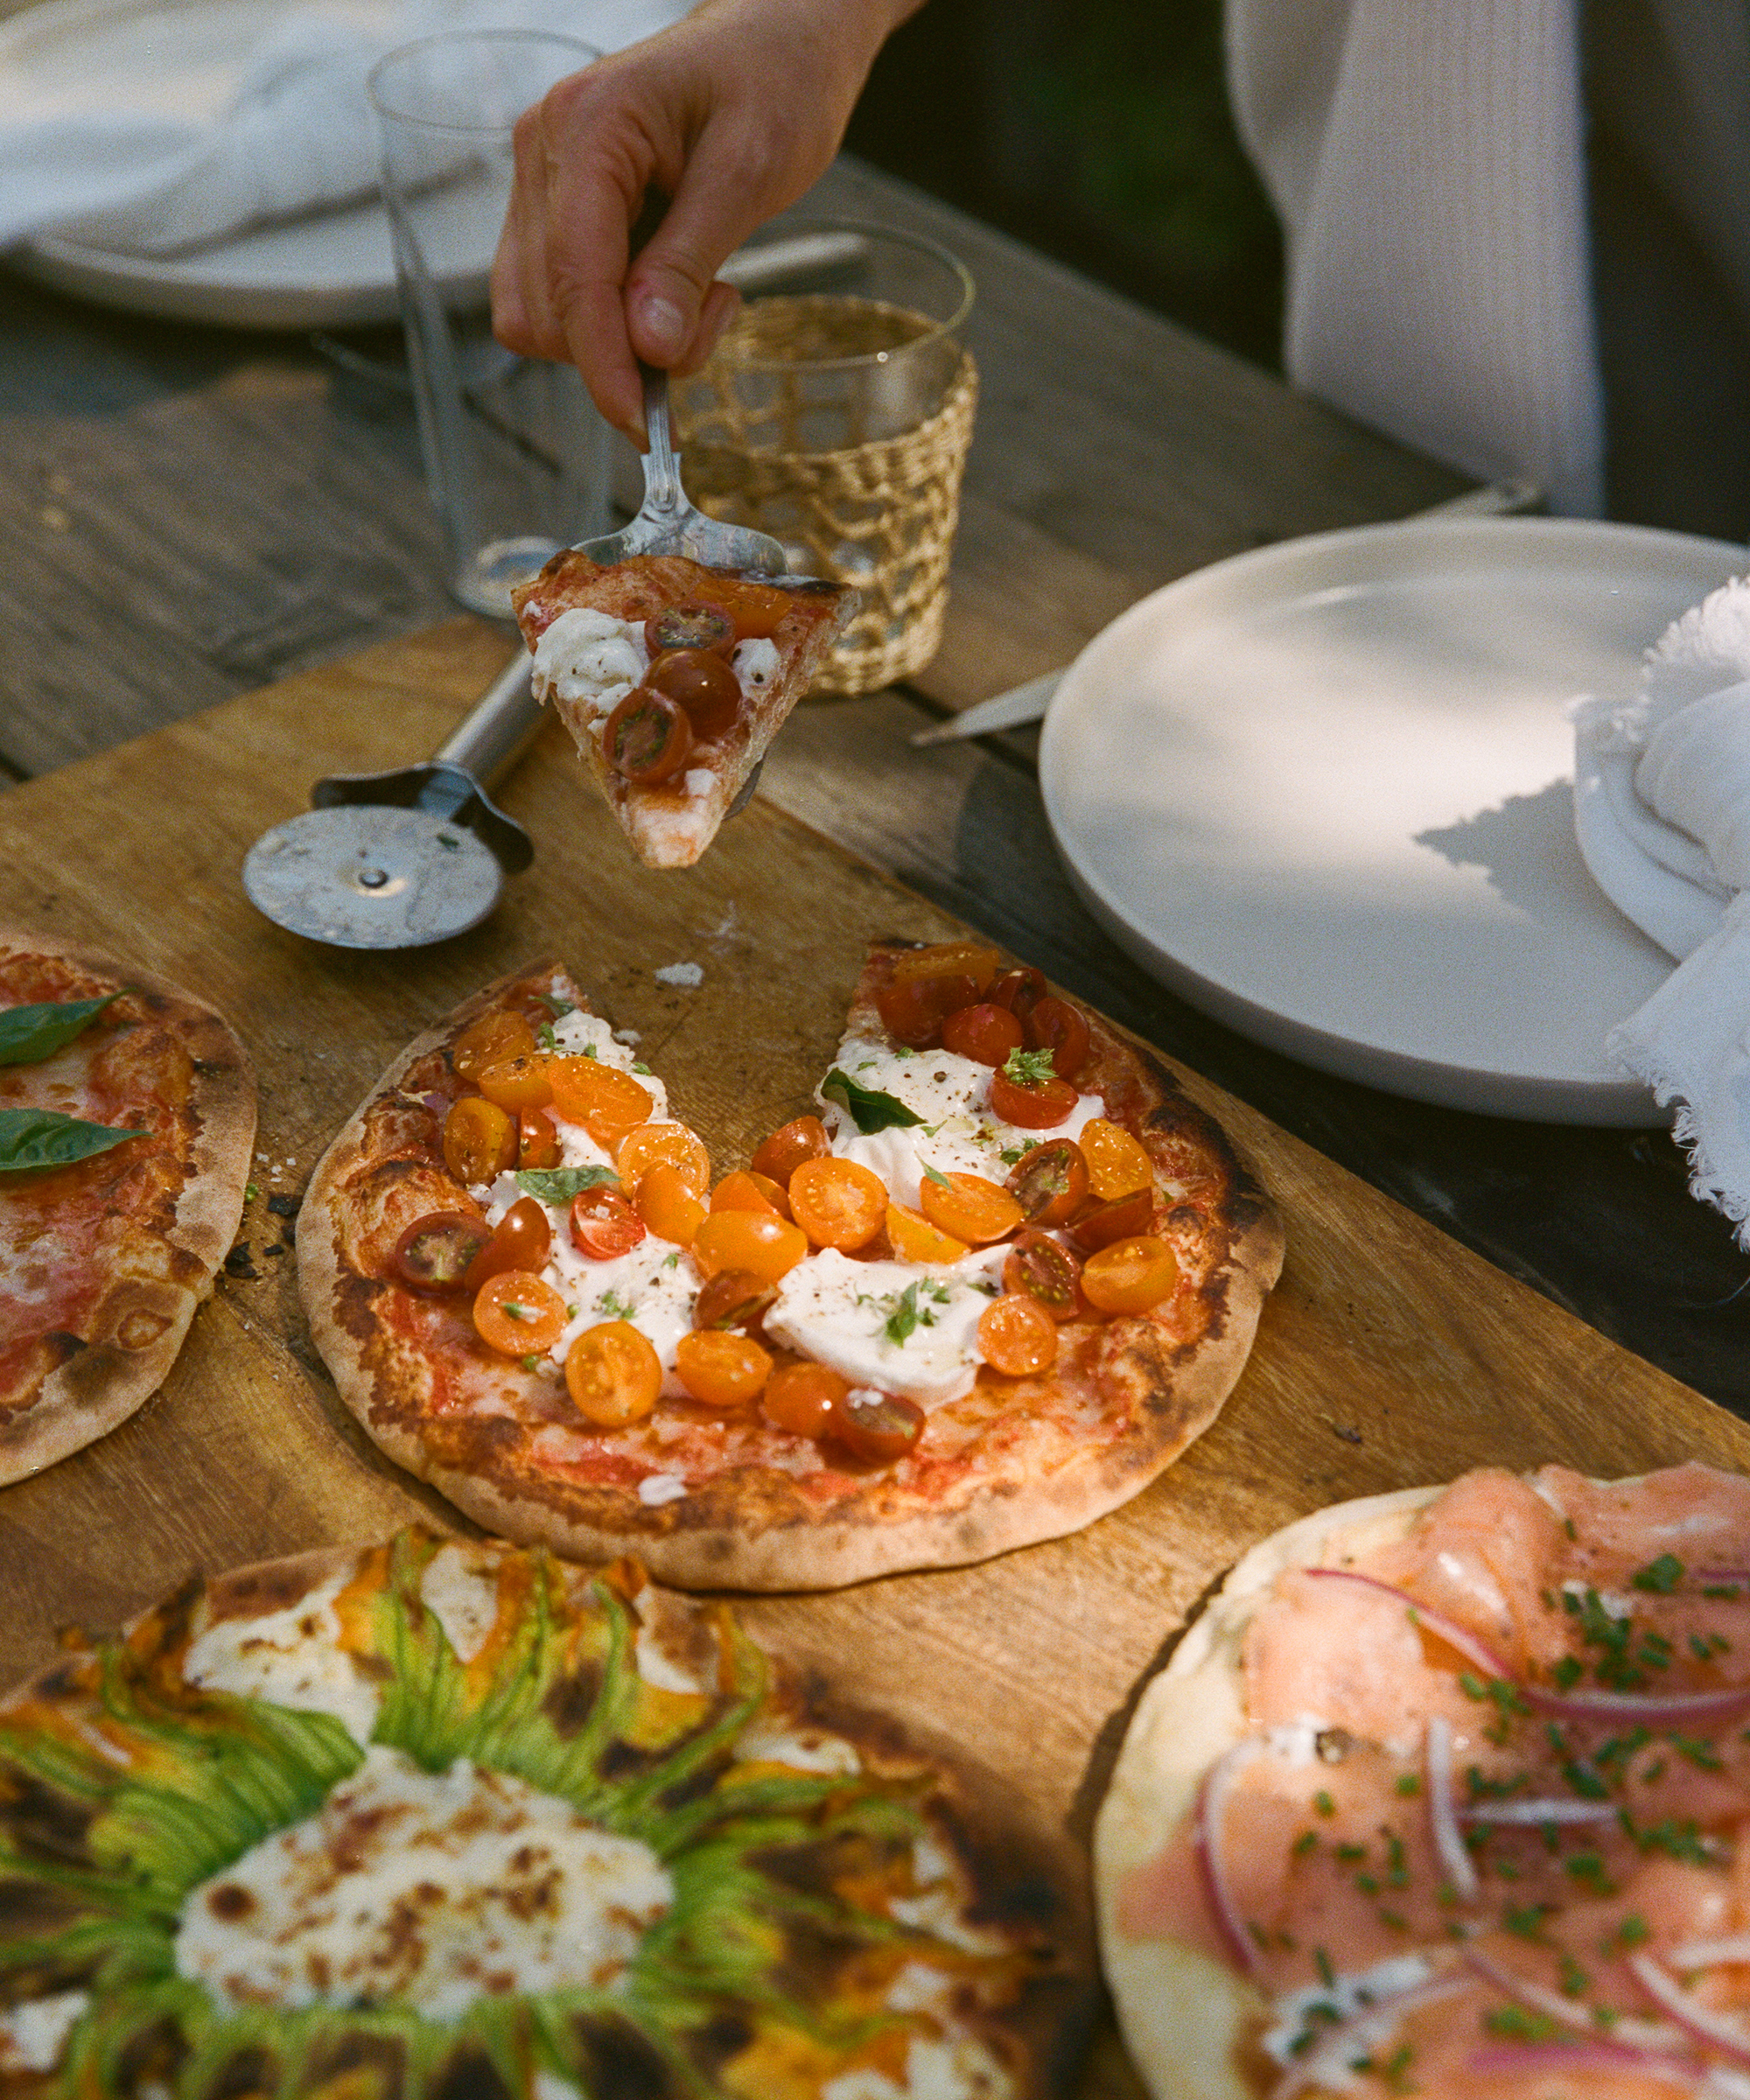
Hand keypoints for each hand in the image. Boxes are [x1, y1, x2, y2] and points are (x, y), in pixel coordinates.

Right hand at [491, 0, 918, 442]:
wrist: (774, 38)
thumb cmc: (774, 82)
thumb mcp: (750, 172)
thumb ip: (690, 262)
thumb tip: (647, 347)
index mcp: (588, 126)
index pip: (573, 277)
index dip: (605, 367)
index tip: (646, 427)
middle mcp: (545, 150)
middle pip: (546, 309)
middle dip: (624, 350)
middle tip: (713, 317)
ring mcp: (543, 178)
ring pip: (543, 314)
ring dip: (619, 341)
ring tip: (700, 296)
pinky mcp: (557, 206)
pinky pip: (560, 296)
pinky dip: (613, 322)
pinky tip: (671, 292)